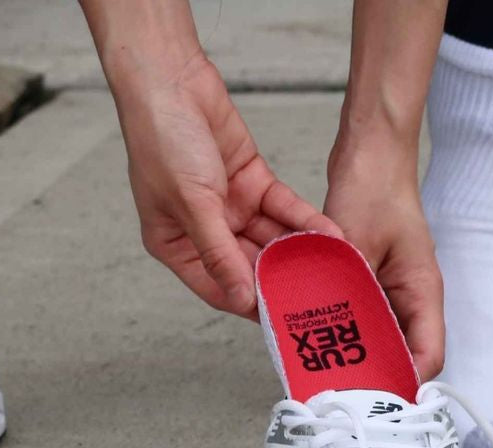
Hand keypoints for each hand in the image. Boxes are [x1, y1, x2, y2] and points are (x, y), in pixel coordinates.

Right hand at [104, 52, 339, 317]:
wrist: (171, 82)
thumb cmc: (162, 141)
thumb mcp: (191, 203)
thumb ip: (219, 252)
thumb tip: (240, 298)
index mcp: (175, 244)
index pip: (217, 287)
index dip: (250, 303)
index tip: (283, 320)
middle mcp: (204, 229)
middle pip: (249, 265)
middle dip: (281, 277)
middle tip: (317, 296)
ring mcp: (230, 206)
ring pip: (271, 238)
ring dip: (298, 249)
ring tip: (330, 267)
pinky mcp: (252, 181)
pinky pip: (283, 208)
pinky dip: (303, 219)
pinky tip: (328, 232)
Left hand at [324, 137, 444, 379]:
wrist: (370, 152)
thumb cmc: (374, 188)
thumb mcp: (356, 244)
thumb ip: (349, 289)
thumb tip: (336, 333)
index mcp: (423, 290)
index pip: (428, 355)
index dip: (404, 383)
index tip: (373, 401)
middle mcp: (410, 295)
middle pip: (401, 352)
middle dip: (374, 376)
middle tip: (339, 396)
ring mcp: (389, 287)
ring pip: (376, 336)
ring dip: (354, 353)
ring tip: (322, 375)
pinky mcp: (368, 278)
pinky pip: (356, 313)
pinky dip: (340, 327)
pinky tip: (312, 337)